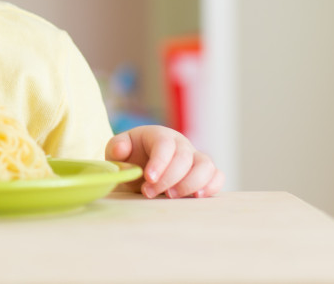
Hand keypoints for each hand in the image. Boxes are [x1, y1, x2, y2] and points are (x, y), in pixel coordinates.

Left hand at [105, 125, 223, 198]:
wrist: (140, 169)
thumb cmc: (130, 159)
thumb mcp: (117, 152)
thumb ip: (116, 147)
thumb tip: (120, 149)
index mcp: (159, 135)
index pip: (165, 144)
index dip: (159, 162)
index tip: (148, 178)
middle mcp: (181, 144)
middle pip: (184, 157)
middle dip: (168, 178)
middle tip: (149, 193)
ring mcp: (195, 158)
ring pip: (206, 166)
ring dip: (191, 184)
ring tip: (171, 197)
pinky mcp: (205, 173)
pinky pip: (217, 176)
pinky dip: (211, 186)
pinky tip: (196, 197)